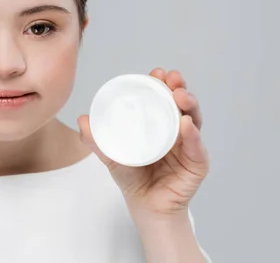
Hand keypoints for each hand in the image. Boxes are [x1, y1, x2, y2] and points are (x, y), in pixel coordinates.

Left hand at [77, 68, 209, 216]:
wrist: (144, 206)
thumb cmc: (131, 176)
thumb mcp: (112, 154)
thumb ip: (97, 139)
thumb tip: (82, 119)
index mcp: (159, 123)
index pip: (163, 98)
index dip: (161, 84)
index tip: (156, 73)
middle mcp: (177, 130)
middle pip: (181, 104)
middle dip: (178, 87)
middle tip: (171, 78)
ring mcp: (189, 145)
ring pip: (194, 119)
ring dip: (189, 104)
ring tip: (179, 95)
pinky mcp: (197, 163)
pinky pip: (197, 147)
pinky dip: (193, 135)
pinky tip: (187, 124)